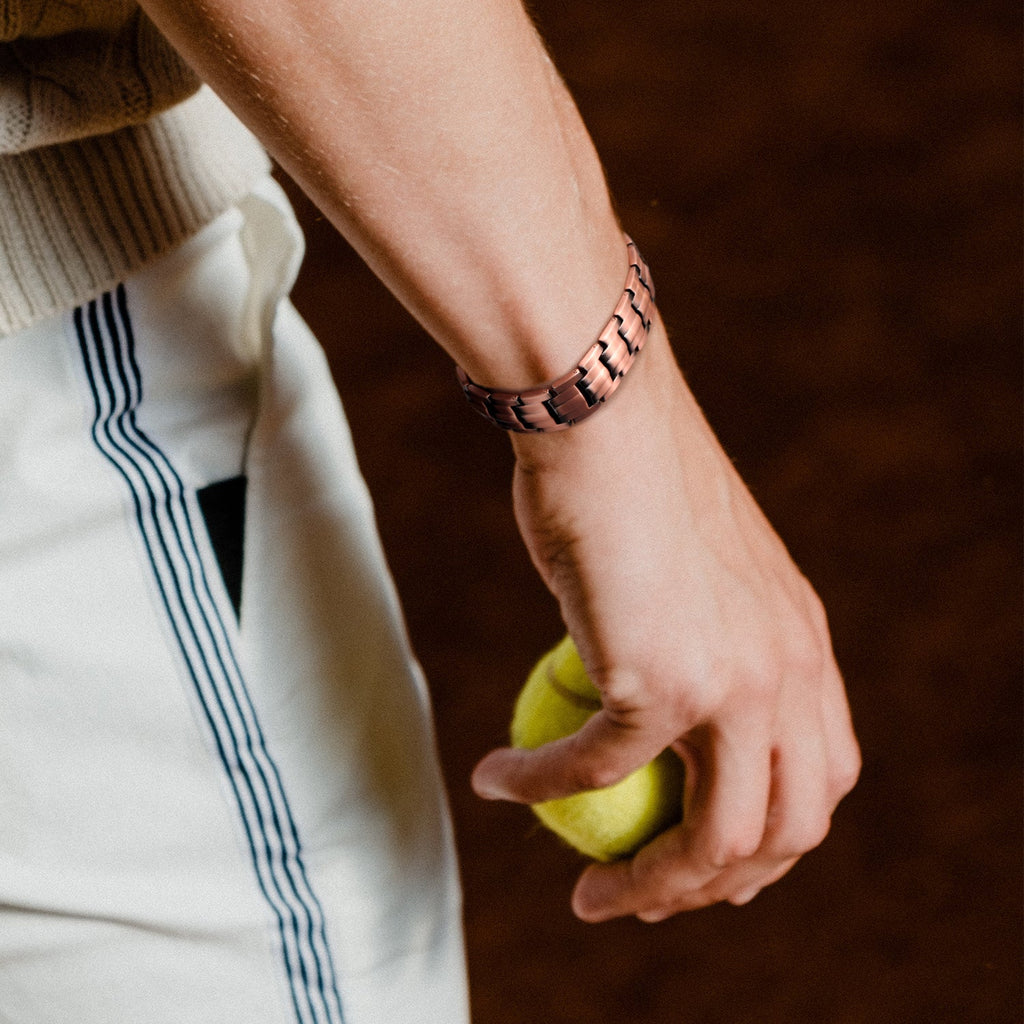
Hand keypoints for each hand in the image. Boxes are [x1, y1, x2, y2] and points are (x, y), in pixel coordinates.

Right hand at [471, 321, 860, 920]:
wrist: (603, 413)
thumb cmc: (629, 478)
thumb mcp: (690, 573)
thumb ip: (695, 641)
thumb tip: (645, 690)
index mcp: (802, 642)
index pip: (822, 773)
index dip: (776, 837)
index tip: (712, 860)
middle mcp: (787, 669)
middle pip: (786, 828)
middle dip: (723, 887)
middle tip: (649, 896)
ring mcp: (733, 680)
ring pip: (715, 839)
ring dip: (648, 887)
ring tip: (590, 894)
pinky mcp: (657, 679)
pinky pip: (594, 771)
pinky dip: (541, 789)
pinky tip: (497, 782)